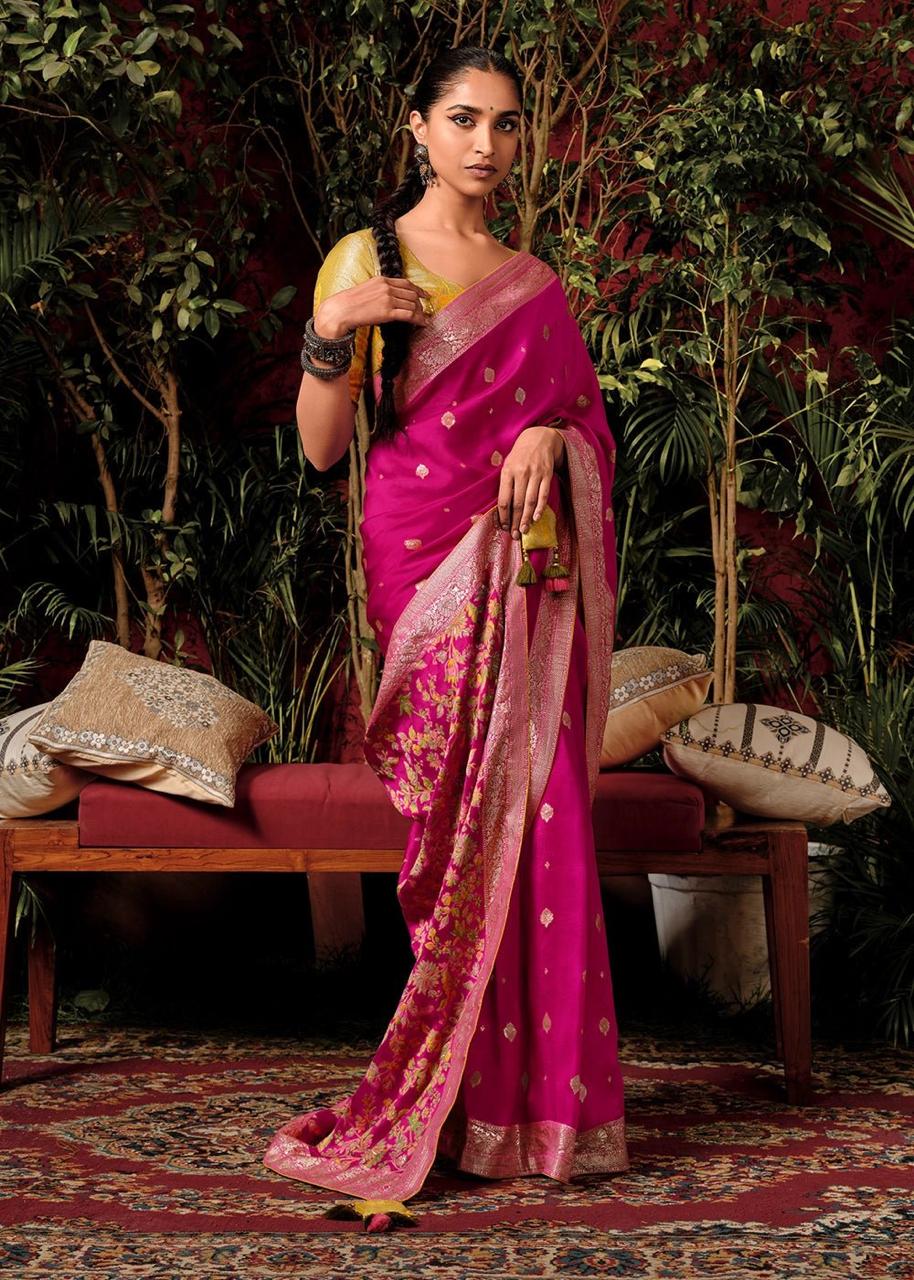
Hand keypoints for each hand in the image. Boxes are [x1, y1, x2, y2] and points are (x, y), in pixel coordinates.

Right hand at [314, 276, 430, 338]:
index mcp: (382, 280)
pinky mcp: (387, 312)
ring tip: (423, 320)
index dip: (418, 290)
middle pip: (411, 294)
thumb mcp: (367, 290)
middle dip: (420, 304)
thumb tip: (391, 298)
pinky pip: (409, 315)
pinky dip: (418, 319)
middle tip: (424, 312)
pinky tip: (422, 323)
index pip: (406, 283)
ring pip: (412, 305)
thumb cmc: (350, 303)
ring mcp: (388, 299)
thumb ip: (380, 291)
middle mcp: (387, 287)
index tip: (425, 295)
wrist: (341, 310)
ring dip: (420, 314)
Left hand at [497, 426, 564, 538]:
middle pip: (517, 503)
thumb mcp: (507, 466)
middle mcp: (520, 473)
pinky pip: (543, 494)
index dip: (503, 516)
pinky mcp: (547, 473)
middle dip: (516, 521)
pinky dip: (540, 508)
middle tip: (515, 535)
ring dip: (527, 518)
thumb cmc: (519, 456)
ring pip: (530, 501)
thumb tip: (502, 510)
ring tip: (524, 530)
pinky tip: (536, 518)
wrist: (538, 438)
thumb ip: (505, 485)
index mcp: (507, 472)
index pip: (503, 499)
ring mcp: (535, 473)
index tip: (504, 527)